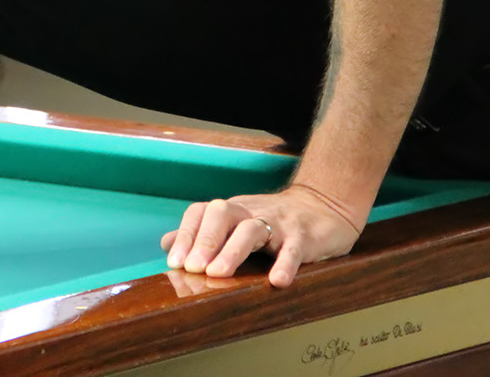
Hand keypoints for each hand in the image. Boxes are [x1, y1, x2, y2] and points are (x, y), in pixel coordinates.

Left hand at [159, 182, 364, 288]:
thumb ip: (202, 232)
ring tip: (218, 274)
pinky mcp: (304, 236)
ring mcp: (278, 222)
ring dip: (232, 251)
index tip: (174, 262)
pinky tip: (277, 281)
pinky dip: (285, 264)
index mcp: (232, 209)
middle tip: (193, 268)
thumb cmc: (273, 221)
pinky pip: (293, 248)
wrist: (325, 207)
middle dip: (204, 240)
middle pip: (222, 214)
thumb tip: (164, 243)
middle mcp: (251, 211)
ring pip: (252, 229)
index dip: (185, 235)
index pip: (201, 212)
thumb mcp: (236, 222)